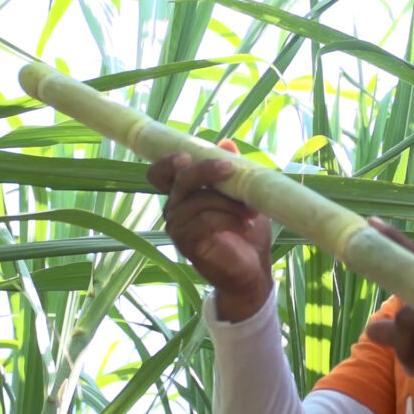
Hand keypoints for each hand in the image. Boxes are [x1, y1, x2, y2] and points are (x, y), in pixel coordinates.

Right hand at [146, 140, 272, 321]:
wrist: (252, 270)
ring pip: (197, 200)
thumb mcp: (244, 196)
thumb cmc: (246, 231)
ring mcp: (178, 227)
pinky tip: (245, 225)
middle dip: (206, 170)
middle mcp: (175, 208)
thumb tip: (226, 142)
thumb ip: (233, 171)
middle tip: (231, 168)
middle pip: (180, 179)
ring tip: (252, 212)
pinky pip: (204, 221)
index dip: (167, 161)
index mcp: (184, 193)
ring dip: (228, 202)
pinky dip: (228, 219)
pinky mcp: (187, 244)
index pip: (161, 173)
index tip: (187, 156)